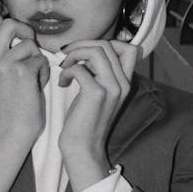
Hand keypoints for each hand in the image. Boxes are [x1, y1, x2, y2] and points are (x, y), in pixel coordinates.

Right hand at [0, 15, 49, 148]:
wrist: (12, 129)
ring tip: (32, 76)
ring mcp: (4, 64)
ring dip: (36, 58)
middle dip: (25, 30)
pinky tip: (36, 86)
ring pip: (30, 43)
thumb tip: (15, 28)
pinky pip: (41, 59)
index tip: (8, 28)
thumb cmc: (8, 103)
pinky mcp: (22, 72)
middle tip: (29, 45)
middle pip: (8, 23)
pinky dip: (43, 72)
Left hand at [58, 40, 137, 191]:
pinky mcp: (96, 94)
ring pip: (96, 51)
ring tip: (65, 67)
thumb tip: (86, 52)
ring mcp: (111, 88)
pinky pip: (80, 68)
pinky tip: (63, 83)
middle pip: (108, 45)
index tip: (85, 53)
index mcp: (125, 82)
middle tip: (68, 57)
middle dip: (83, 45)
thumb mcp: (99, 93)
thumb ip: (100, 74)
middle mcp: (122, 83)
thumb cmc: (84, 121)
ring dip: (74, 55)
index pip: (129, 48)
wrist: (83, 148)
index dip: (107, 43)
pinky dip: (67, 71)